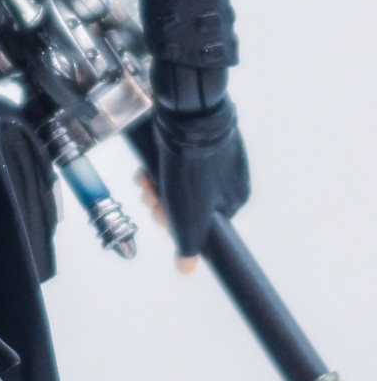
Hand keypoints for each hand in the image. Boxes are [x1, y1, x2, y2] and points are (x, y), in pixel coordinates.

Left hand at [138, 99, 249, 265]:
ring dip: (158, 183)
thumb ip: (190, 244)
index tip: (160, 216)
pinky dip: (162, 163)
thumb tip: (186, 269)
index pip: (203, 223)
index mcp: (235, 198)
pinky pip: (180, 157)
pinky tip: (147, 164)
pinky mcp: (202, 137)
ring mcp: (216, 154)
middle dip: (163, 201)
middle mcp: (229, 177)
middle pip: (189, 200)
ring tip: (145, 178)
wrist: (189, 112)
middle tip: (149, 194)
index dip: (177, 222)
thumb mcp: (189, 214)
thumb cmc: (192, 166)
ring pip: (181, 179)